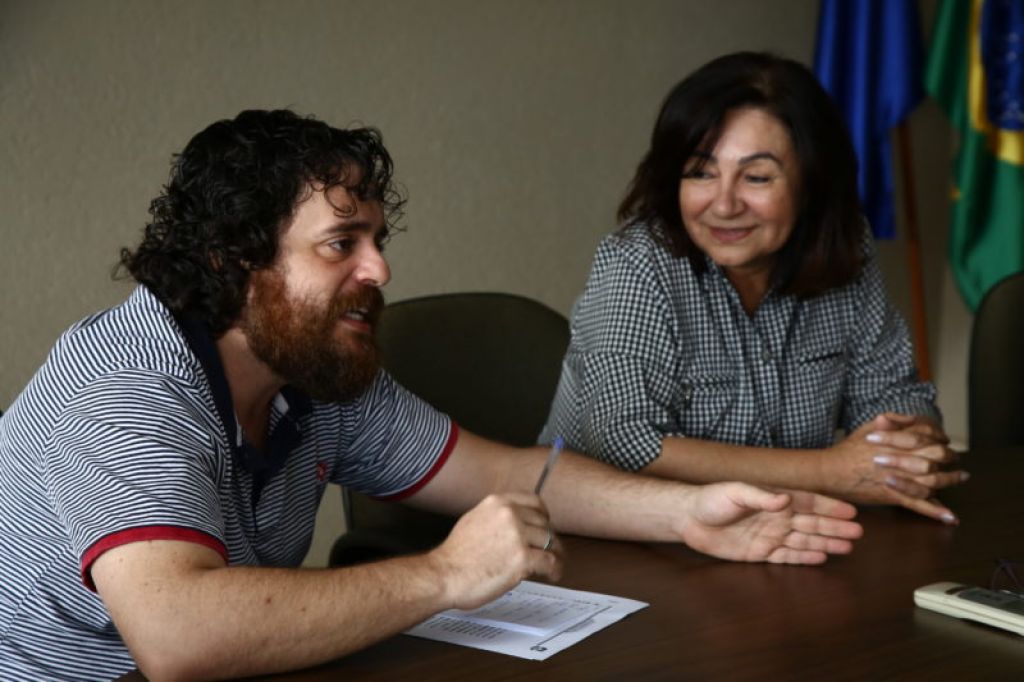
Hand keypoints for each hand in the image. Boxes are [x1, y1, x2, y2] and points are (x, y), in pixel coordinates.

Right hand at [429, 493, 562, 610]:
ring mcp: (518, 536)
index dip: (543, 515)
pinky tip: (552, 575)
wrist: (444, 574)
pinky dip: (555, 569)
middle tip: (549, 550)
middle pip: (544, 523)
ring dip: (555, 554)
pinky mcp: (523, 558)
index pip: (533, 501)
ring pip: (550, 541)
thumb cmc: (455, 555)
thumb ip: (496, 517)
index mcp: (497, 503)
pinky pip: (550, 561)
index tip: (545, 524)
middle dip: (548, 538)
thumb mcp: (474, 520)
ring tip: (554, 565)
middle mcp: (510, 514)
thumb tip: (515, 523)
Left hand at [678, 483, 862, 563]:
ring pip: (804, 540)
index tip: (851, 512)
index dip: (830, 507)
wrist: (689, 519)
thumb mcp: (735, 492)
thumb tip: (786, 499)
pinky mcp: (761, 552)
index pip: (808, 502)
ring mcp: (770, 535)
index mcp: (774, 500)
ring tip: (847, 547)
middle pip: (812, 523)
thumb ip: (761, 497)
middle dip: (835, 528)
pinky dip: (805, 557)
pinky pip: (787, 556)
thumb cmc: (711, 500)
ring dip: (825, 543)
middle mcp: (776, 518)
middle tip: (858, 534)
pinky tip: (822, 558)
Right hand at [825, 416, 965, 522]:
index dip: (939, 435)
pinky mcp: (893, 495)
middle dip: (949, 455)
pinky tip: (951, 517)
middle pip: (936, 454)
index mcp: (894, 440)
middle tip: (956, 457)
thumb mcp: (866, 428)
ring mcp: (898, 478)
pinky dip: (936, 511)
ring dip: (950, 480)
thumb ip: (888, 421)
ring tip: (960, 477)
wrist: (831, 472)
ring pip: (933, 480)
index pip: (926, 434)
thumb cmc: (848, 450)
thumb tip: (906, 417)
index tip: (944, 438)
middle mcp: (900, 458)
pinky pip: (918, 504)